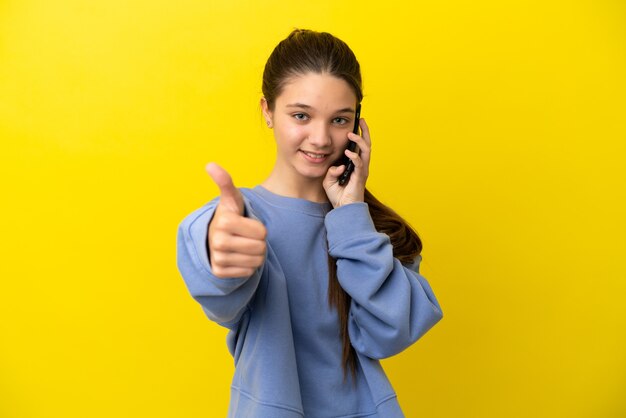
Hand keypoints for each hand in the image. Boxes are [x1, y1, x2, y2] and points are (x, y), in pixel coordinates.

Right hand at [206, 163, 266, 277]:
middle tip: (245, 237)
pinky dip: (247, 266)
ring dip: (254, 255)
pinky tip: (238, 258)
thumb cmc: (230, 216)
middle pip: (260, 248)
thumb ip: (225, 182)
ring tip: (243, 246)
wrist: (214, 238)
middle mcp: (218, 241)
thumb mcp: (231, 199)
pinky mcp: (219, 272)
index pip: (262, 233)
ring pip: (256, 262)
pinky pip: (248, 272)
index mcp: (224, 221)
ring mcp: (217, 258)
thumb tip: (210, 165)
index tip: (246, 224)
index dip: (259, 228)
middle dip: (258, 243)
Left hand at [323, 118, 371, 207]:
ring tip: (352, 133)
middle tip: (361, 120)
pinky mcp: (360, 177)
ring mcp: (362, 171)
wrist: (343, 209)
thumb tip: (338, 165)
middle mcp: (361, 165)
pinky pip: (360, 163)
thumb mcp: (329, 180)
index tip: (355, 123)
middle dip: (365, 131)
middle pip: (367, 144)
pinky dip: (355, 156)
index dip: (358, 134)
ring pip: (366, 151)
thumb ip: (331, 171)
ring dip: (360, 140)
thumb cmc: (338, 195)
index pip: (359, 146)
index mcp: (355, 164)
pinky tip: (348, 152)